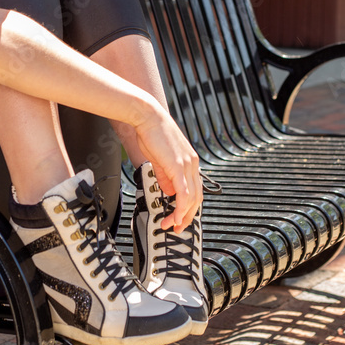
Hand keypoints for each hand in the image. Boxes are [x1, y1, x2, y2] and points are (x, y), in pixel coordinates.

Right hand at [134, 106, 201, 232]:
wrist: (147, 116)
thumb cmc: (151, 133)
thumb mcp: (159, 160)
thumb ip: (165, 176)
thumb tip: (168, 191)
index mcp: (190, 162)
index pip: (195, 190)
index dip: (188, 207)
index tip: (179, 218)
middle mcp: (192, 164)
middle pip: (197, 198)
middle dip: (187, 216)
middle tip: (177, 227)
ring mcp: (187, 165)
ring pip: (192, 198)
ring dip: (181, 215)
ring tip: (170, 224)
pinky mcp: (178, 166)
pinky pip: (184, 192)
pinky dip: (180, 207)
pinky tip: (175, 216)